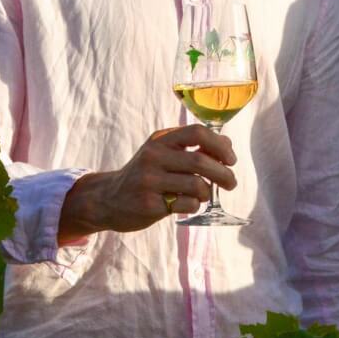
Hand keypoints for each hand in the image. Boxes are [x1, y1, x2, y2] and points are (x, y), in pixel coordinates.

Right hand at [60, 125, 237, 236]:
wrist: (107, 199)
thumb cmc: (144, 175)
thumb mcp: (162, 153)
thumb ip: (191, 147)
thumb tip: (227, 145)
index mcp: (160, 140)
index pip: (197, 132)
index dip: (220, 145)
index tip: (231, 159)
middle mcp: (153, 157)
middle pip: (201, 162)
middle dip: (224, 174)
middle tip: (231, 183)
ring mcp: (149, 181)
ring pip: (197, 185)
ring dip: (208, 192)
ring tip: (203, 195)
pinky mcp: (148, 204)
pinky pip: (187, 204)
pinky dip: (195, 205)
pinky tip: (186, 204)